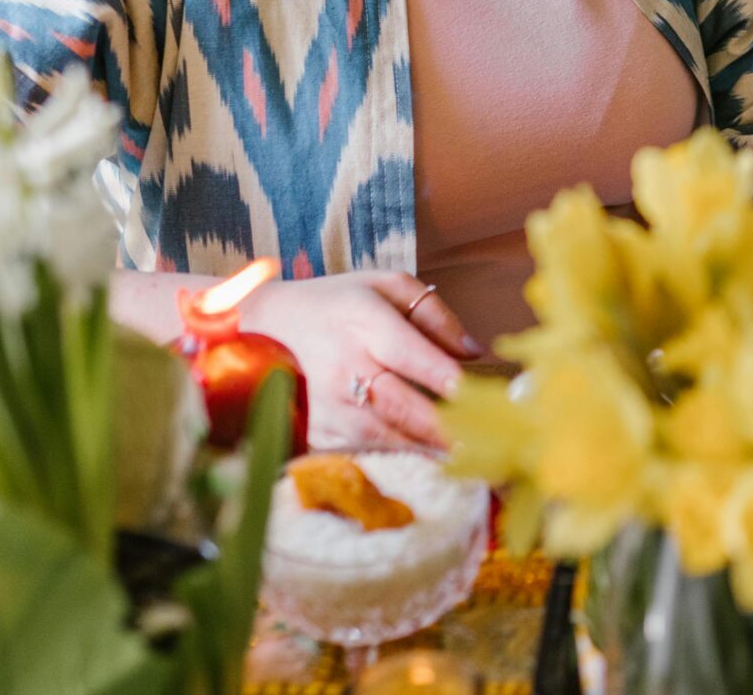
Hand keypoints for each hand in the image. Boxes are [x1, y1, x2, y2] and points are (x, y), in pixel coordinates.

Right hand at [239, 272, 484, 449]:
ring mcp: (325, 404)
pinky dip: (394, 460)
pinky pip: (360, 451)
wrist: (267, 325)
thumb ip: (434, 314)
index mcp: (364, 321)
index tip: (483, 398)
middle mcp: (343, 365)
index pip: (413, 355)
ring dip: (425, 452)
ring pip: (383, 437)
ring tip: (465, 460)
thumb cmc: (340, 303)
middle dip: (445, 428)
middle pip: (401, 405)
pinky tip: (425, 466)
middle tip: (486, 444)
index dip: (448, 380)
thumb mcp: (387, 286)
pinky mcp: (316, 430)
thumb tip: (474, 352)